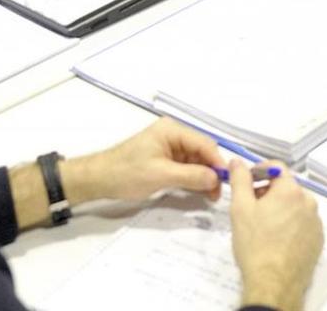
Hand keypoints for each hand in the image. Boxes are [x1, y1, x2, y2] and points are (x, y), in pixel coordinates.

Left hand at [57, 118, 222, 206]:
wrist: (98, 179)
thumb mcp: (161, 175)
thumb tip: (216, 179)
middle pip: (202, 152)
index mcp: (172, 131)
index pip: (204, 144)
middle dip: (211, 171)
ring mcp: (169, 148)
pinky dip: (193, 179)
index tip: (228, 181)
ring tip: (210, 196)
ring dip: (203, 177)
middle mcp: (173, 135)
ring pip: (196, 161)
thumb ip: (191, 175)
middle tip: (217, 194)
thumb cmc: (126, 173)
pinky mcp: (165, 160)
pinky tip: (199, 191)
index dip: (217, 162)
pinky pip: (186, 168)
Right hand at [231, 159, 321, 310]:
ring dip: (281, 209)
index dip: (259, 171)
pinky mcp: (319, 240)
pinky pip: (304, 224)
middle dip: (269, 192)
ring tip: (264, 228)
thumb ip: (240, 180)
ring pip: (296, 206)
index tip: (247, 183)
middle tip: (251, 209)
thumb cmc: (255, 244)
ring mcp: (316, 222)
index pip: (276, 168)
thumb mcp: (240, 209)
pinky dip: (292, 225)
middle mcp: (309, 202)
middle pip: (287, 187)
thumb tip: (237, 161)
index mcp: (291, 190)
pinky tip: (278, 241)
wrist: (274, 283)